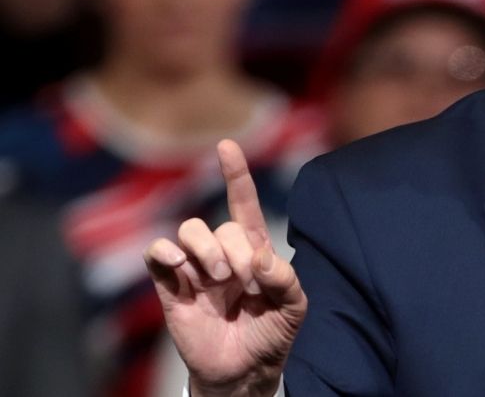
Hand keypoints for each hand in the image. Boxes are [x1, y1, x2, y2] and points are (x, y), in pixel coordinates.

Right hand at [144, 140, 306, 396]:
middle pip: (222, 225)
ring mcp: (195, 268)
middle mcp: (223, 253)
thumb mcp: (294, 308)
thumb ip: (286, 280)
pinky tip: (179, 265)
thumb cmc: (271, 334)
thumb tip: (261, 260)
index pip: (245, 204)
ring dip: (206, 250)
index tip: (227, 146)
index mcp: (254, 250)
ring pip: (190, 231)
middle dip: (236, 250)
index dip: (236, 175)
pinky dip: (165, 252)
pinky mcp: (171, 287)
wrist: (243, 371)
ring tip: (219, 280)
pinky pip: (158, 255)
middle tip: (245, 282)